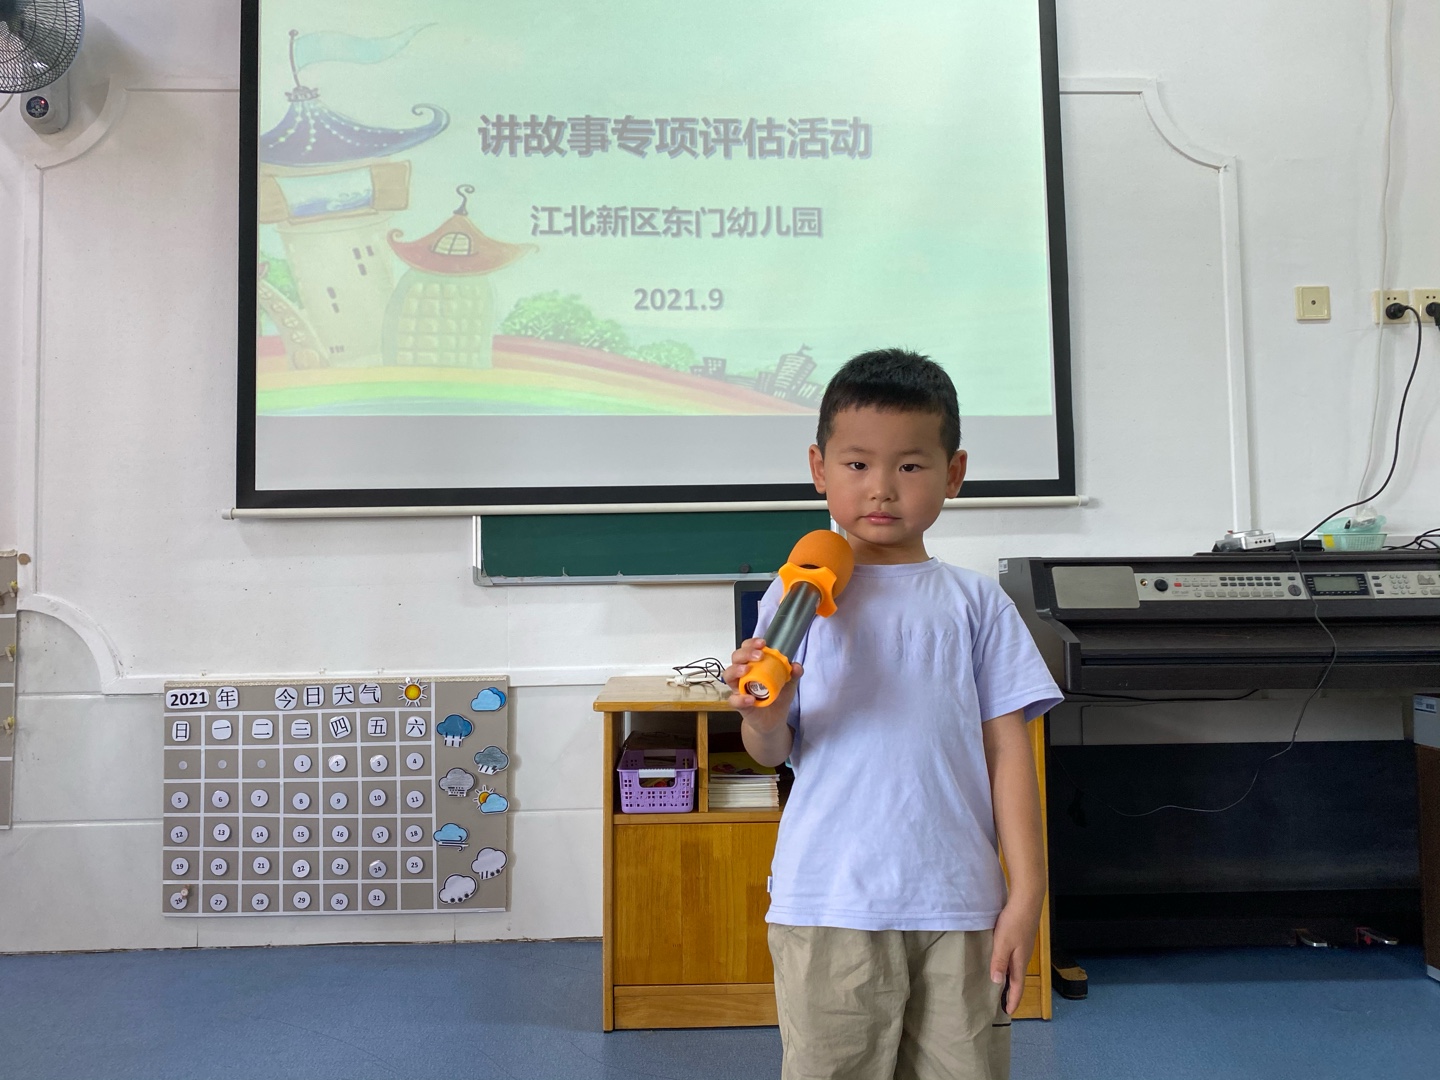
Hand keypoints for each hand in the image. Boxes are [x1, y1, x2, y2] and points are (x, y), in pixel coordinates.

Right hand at [723, 637, 801, 733]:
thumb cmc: (778, 697)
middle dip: (745, 653)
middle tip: (758, 656)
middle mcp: (743, 674)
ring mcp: (739, 688)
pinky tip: (750, 699)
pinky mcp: (738, 704)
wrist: (774, 720)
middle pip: (736, 657)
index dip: (751, 643)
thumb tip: (796, 666)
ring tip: (747, 670)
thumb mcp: (789, 684)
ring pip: (728, 675)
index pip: (747, 649)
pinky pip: (733, 700)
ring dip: (736, 670)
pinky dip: (740, 699)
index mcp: (754, 665)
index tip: (763, 643)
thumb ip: (793, 674)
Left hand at [990, 899, 1040, 1014]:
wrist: (1027, 901)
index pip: (1017, 987)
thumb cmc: (1014, 923)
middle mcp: (1023, 958)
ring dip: (1009, 980)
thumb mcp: (1002, 943)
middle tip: (1002, 1003)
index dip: (1013, 1000)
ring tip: (1000, 986)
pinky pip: (1014, 959)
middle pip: (1017, 980)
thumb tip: (998, 983)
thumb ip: (999, 962)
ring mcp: (1023, 948)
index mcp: (1019, 962)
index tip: (1008, 1012)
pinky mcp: (1021, 939)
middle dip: (1011, 993)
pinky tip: (1001, 962)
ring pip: (1016, 969)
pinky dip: (1008, 966)